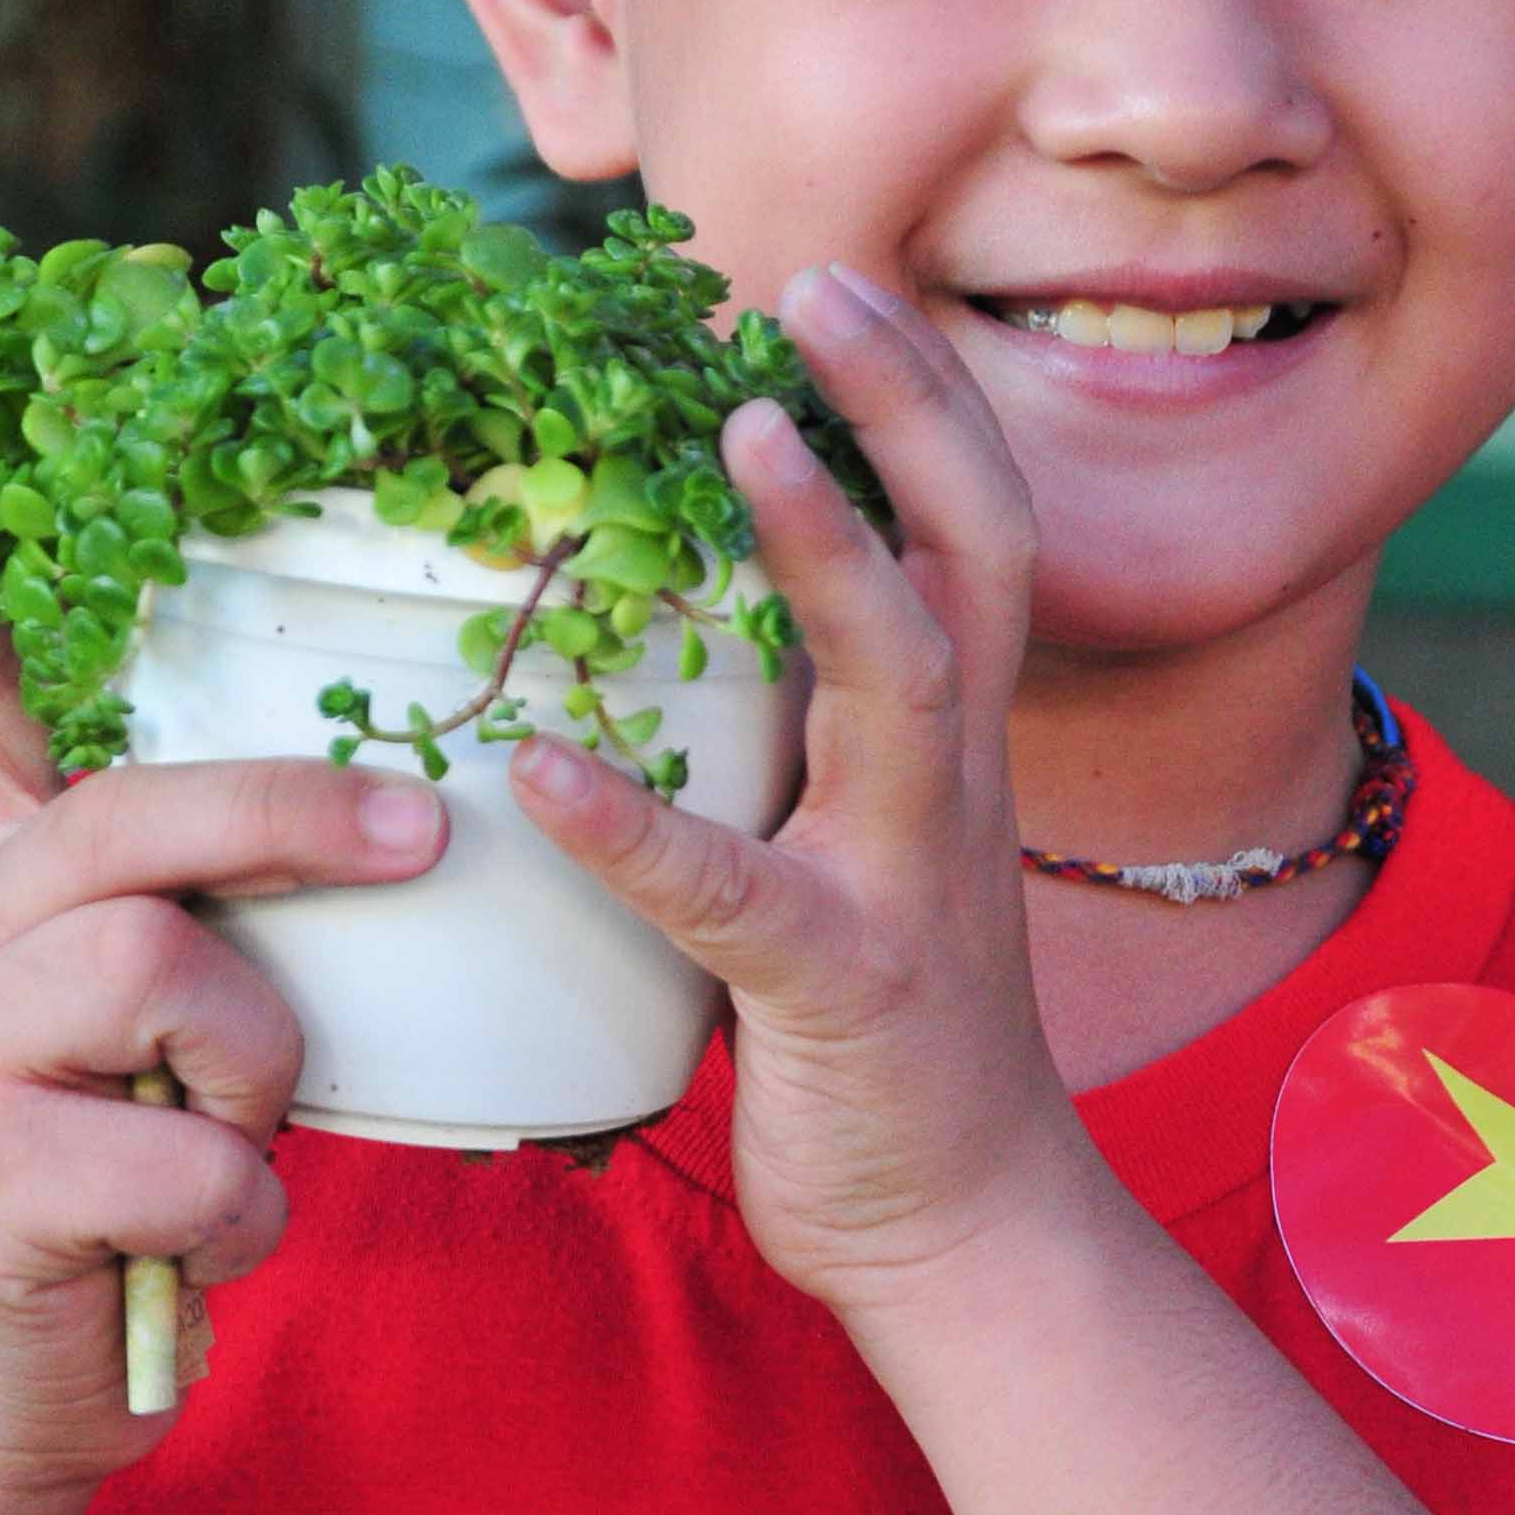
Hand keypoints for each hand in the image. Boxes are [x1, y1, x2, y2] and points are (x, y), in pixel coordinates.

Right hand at [0, 419, 447, 1503]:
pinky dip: (242, 1211)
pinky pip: (192, 1154)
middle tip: (421, 834)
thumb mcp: (160, 1016)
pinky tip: (199, 1240)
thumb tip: (395, 809)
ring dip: (259, 1076)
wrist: (11, 1378)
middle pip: (138, 815)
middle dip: (298, 816)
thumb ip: (211, 906)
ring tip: (229, 1136)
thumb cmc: (126, 1168)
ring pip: (177, 977)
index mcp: (8, 877)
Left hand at [509, 266, 1096, 1327]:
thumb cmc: (888, 1037)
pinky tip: (538, 776)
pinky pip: (734, 892)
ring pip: (897, 677)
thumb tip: (689, 624)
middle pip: (975, 550)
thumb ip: (802, 739)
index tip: (837, 288)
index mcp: (950, 746)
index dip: (917, 403)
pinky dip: (634, 827)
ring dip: (824, 548)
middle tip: (818, 283)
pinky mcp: (841, 986)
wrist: (968, 1231)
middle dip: (908, 406)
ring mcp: (908, 879)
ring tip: (735, 435)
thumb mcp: (857, 849)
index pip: (972, 531)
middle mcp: (951, 783)